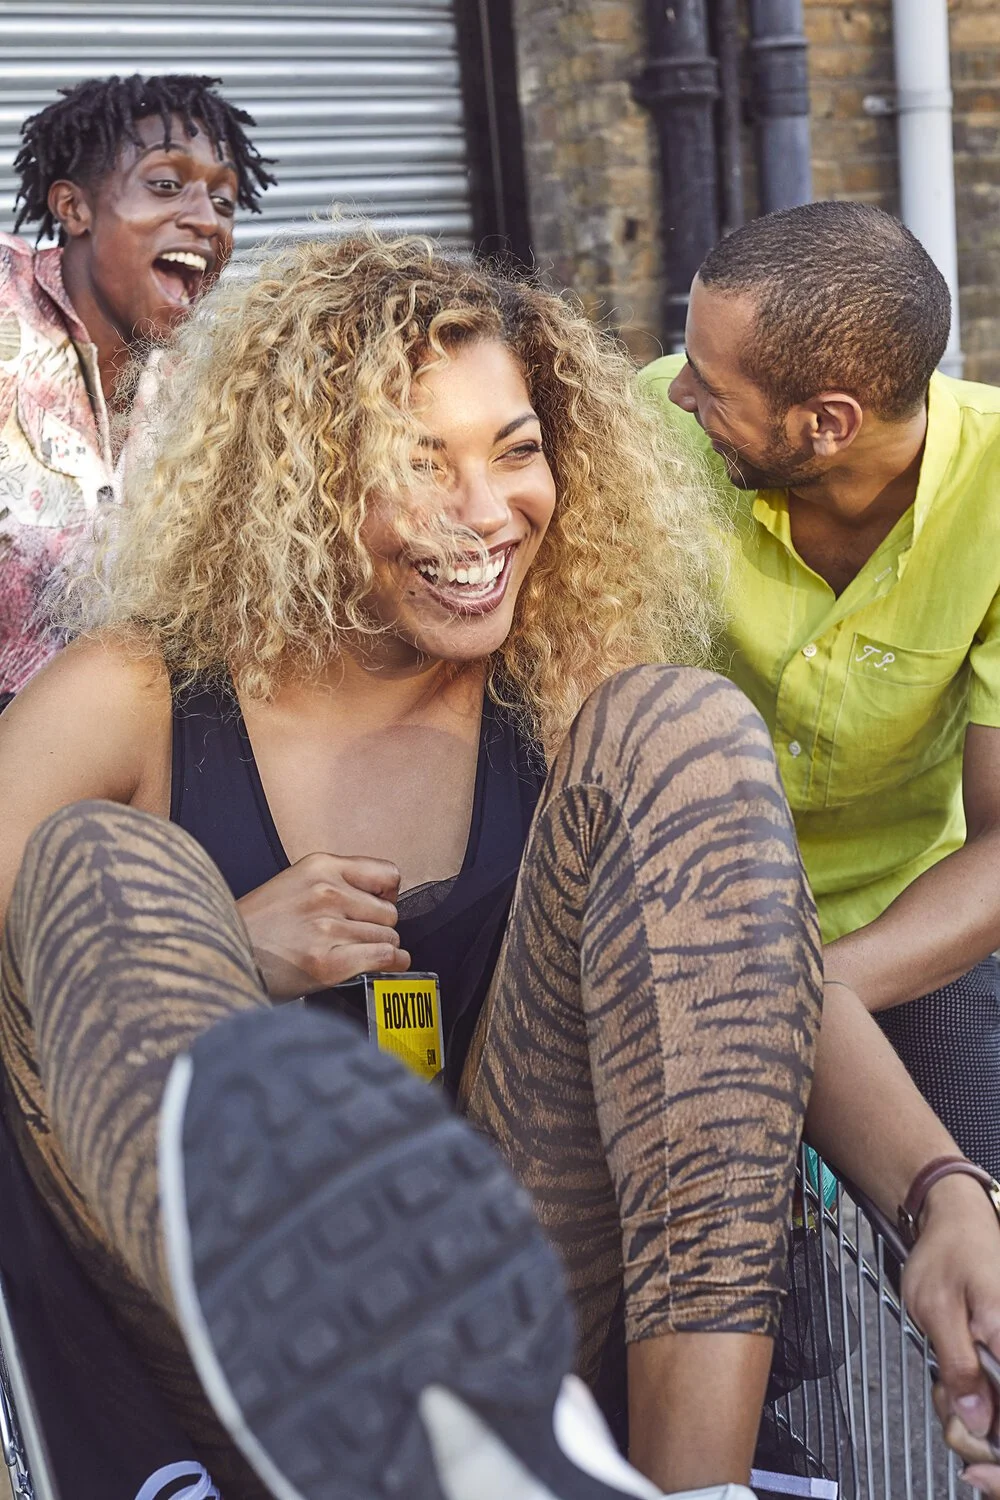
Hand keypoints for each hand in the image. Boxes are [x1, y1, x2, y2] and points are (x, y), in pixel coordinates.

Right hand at [236, 853, 409, 998]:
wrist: (219, 956)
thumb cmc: (257, 926)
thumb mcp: (293, 883)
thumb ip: (335, 883)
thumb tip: (384, 900)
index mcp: (320, 867)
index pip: (388, 875)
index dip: (387, 896)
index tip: (378, 907)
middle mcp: (327, 892)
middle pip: (390, 913)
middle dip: (379, 928)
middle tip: (358, 938)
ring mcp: (327, 927)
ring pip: (388, 938)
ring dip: (380, 949)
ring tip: (357, 954)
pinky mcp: (328, 962)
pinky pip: (382, 958)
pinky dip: (389, 965)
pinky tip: (383, 966)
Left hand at [902, 1174, 999, 1493]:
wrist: (955, 1219)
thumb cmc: (947, 1253)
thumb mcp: (938, 1309)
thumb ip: (960, 1367)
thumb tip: (978, 1421)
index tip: (978, 1466)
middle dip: (983, 1439)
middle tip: (950, 1417)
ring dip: (976, 1421)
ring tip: (947, 1392)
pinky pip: (997, 1399)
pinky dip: (978, 1403)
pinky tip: (957, 1388)